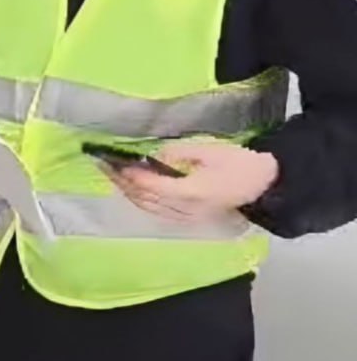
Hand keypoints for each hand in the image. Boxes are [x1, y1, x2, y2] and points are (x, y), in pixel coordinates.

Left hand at [107, 141, 278, 223]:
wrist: (267, 185)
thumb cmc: (240, 163)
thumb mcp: (210, 150)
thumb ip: (179, 152)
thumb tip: (154, 154)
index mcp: (192, 193)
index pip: (151, 187)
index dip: (130, 175)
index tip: (112, 161)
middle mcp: (186, 210)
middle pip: (145, 200)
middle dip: (121, 183)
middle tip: (102, 164)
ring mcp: (188, 217)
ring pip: (148, 208)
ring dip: (128, 192)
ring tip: (111, 174)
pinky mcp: (190, 218)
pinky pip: (158, 211)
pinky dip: (141, 199)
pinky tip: (132, 188)